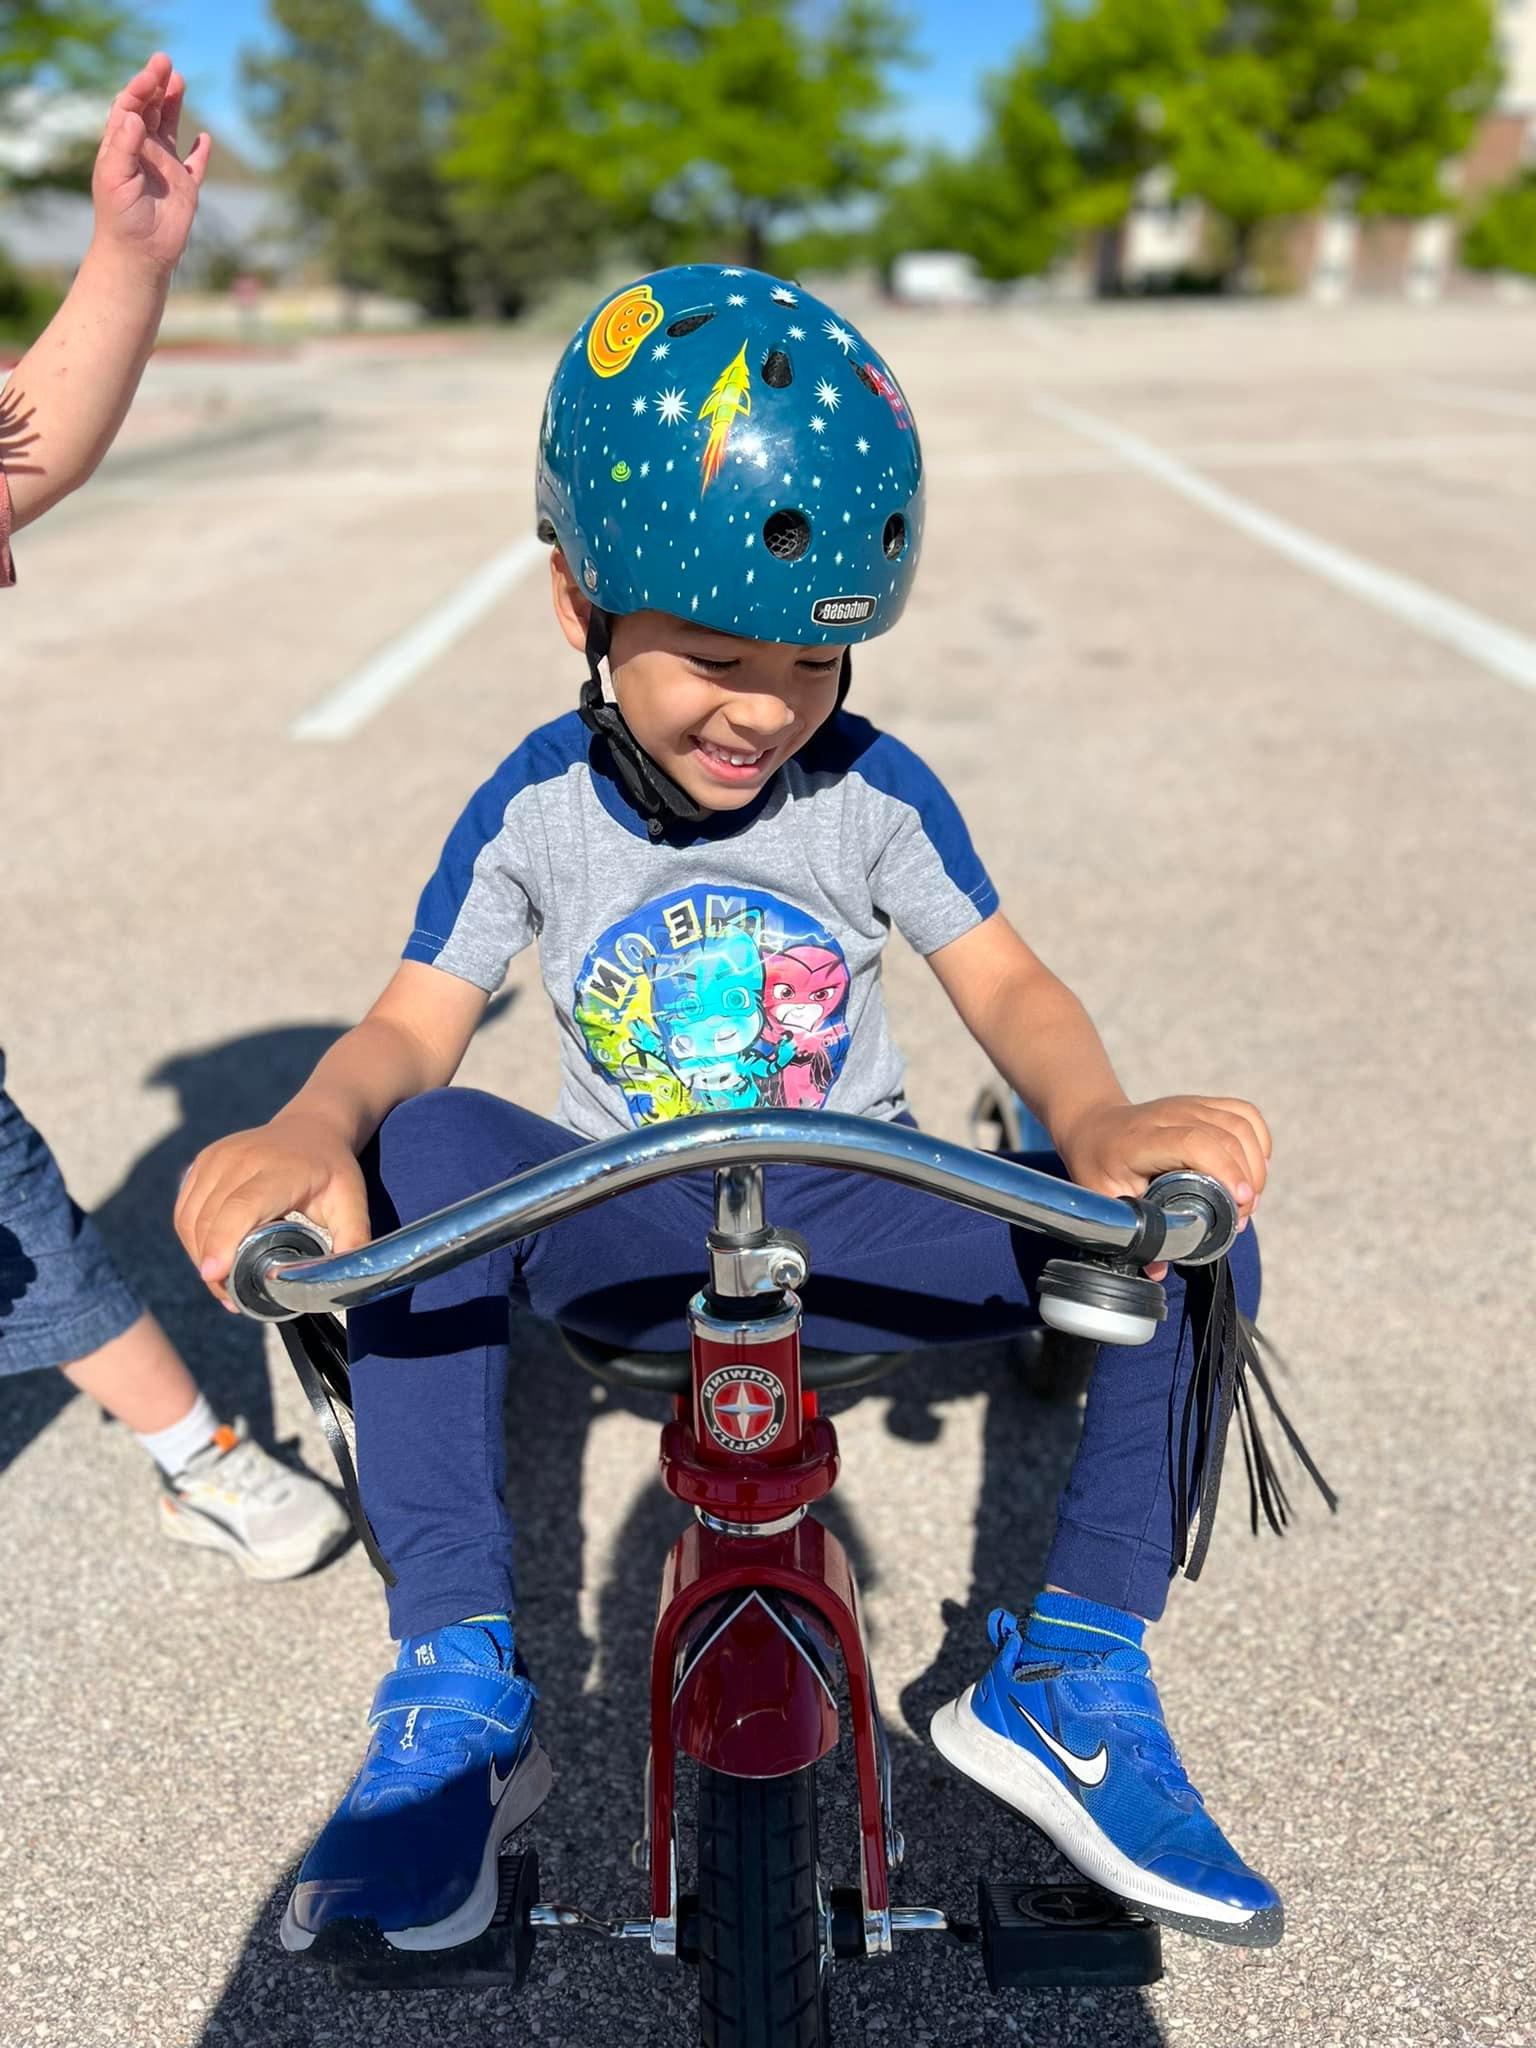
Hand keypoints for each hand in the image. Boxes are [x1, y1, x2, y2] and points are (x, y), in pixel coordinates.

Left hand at [91, 53, 210, 275]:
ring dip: (173, 105)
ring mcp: (165, 169)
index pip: (129, 107)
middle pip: (149, 110)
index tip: (153, 73)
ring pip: (170, 129)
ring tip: (180, 81)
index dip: (140, 87)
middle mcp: (143, 152)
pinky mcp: (186, 188)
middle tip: (166, 62)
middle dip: (156, 86)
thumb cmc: (119, 217)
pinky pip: (195, 165)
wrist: (138, 253)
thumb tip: (134, 117)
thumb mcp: (114, 178)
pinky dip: (200, 152)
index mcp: (122, 146)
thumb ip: (124, 147)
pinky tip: (202, 138)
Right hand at [174, 1113, 370, 1310]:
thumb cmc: (333, 1169)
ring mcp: (217, 1157)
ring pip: (191, 1217)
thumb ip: (353, 1238)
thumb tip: (345, 1280)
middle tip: (231, 1299)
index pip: (242, 1208)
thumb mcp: (352, 1201)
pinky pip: (184, 1208)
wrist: (312, 1126)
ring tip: (221, 1283)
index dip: (223, 1242)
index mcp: (280, 1170)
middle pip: (211, 1219)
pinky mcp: (203, 1161)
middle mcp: (242, 1159)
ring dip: (199, 1255)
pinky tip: (209, 1257)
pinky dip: (191, 1238)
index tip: (213, 1274)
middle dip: (214, 1266)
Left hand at [1058, 1095, 1271, 1280]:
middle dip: (1247, 1179)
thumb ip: (1129, 1233)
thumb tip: (1158, 1271)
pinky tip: (1254, 1168)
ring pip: (1241, 1124)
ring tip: (1248, 1199)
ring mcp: (1189, 1105)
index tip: (1240, 1201)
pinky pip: (1245, 1114)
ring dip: (1256, 1164)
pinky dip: (1259, 1140)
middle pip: (1226, 1136)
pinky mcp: (1203, 1103)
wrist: (1094, 1125)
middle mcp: (1169, 1115)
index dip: (1224, 1170)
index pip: (1194, 1143)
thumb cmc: (1099, 1163)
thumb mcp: (1103, 1198)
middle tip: (1241, 1216)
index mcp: (1142, 1140)